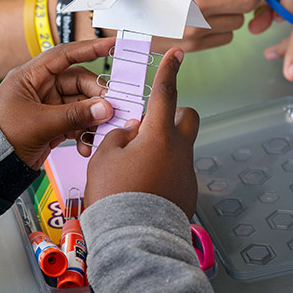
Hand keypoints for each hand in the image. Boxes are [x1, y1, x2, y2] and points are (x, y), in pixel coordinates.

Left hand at [0, 38, 115, 169]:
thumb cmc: (0, 137)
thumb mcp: (40, 123)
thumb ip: (74, 115)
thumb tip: (104, 108)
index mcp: (30, 77)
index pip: (64, 55)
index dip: (89, 48)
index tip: (111, 45)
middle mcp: (40, 88)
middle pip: (78, 82)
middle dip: (96, 97)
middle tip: (111, 110)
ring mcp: (46, 106)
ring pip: (80, 105)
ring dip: (92, 119)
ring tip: (99, 133)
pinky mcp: (51, 125)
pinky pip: (75, 122)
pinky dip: (83, 133)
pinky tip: (86, 146)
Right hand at [83, 48, 198, 218]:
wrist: (133, 238)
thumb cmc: (114, 195)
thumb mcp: (104, 158)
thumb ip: (118, 136)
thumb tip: (132, 131)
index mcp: (158, 135)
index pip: (165, 93)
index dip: (170, 70)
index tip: (178, 54)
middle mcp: (179, 151)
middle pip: (187, 119)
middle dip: (173, 116)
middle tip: (148, 128)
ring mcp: (186, 173)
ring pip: (179, 148)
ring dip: (161, 149)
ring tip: (134, 169)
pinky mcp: (187, 193)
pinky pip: (176, 172)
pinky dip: (162, 173)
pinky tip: (142, 189)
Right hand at [105, 0, 292, 53]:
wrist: (111, 13)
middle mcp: (197, 1)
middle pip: (248, 2)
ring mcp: (193, 26)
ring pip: (237, 24)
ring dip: (232, 16)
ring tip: (209, 9)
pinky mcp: (189, 45)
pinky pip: (222, 40)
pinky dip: (220, 32)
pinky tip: (200, 24)